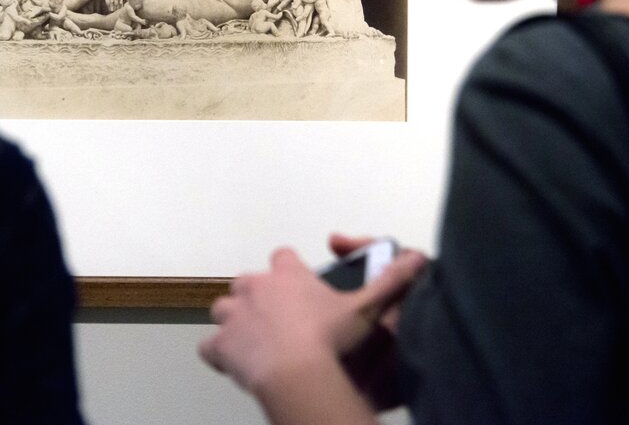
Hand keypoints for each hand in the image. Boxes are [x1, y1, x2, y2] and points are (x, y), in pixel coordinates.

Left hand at [199, 246, 424, 394]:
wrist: (296, 371)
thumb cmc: (331, 337)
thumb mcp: (366, 309)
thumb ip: (391, 281)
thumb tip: (419, 258)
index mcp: (286, 274)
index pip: (282, 256)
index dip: (289, 271)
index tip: (299, 288)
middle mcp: (254, 287)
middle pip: (248, 283)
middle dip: (258, 297)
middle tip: (278, 321)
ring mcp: (233, 316)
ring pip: (223, 310)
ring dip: (235, 322)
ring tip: (254, 342)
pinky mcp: (220, 345)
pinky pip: (210, 346)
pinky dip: (218, 353)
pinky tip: (233, 364)